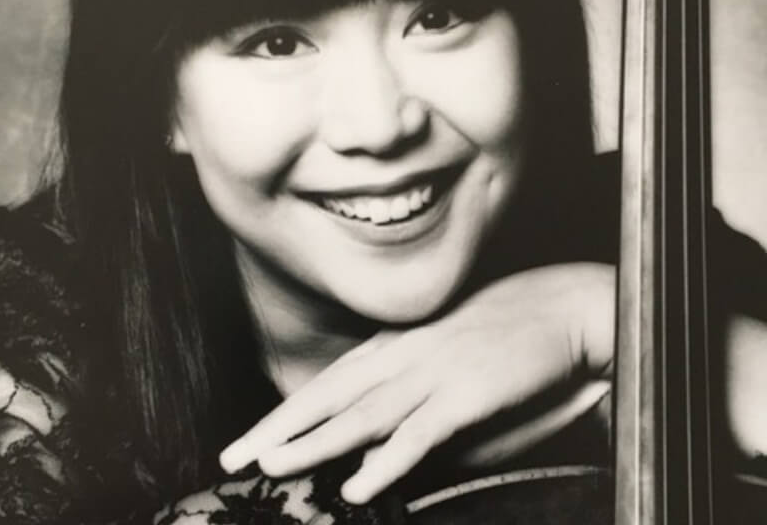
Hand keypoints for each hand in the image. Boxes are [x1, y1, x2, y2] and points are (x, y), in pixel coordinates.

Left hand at [219, 262, 614, 503]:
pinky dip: (388, 459)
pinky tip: (359, 486)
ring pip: (364, 413)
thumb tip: (376, 432)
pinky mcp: (469, 393)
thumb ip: (410, 387)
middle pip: (332, 394)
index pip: (331, 381)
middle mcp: (406, 355)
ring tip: (274, 465)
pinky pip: (421, 432)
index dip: (288, 410)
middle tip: (234, 457)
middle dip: (280, 426)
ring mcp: (435, 372)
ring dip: (316, 441)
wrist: (558, 307)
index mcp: (399, 345)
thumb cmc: (501, 330)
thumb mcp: (444, 351)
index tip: (253, 436)